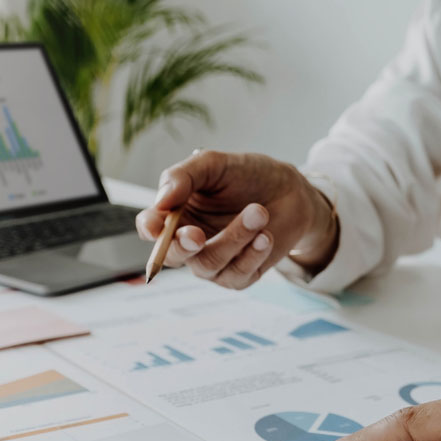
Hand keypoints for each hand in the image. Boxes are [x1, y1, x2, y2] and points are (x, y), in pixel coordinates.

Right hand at [135, 151, 337, 288]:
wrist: (290, 191)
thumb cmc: (247, 175)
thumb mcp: (214, 164)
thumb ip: (183, 176)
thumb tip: (161, 201)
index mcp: (175, 214)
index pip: (151, 228)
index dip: (150, 229)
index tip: (157, 225)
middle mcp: (189, 243)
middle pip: (172, 256)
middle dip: (183, 246)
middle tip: (196, 234)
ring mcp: (213, 262)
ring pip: (208, 264)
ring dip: (234, 238)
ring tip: (259, 211)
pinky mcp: (239, 276)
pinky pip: (236, 274)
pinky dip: (252, 254)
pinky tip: (265, 235)